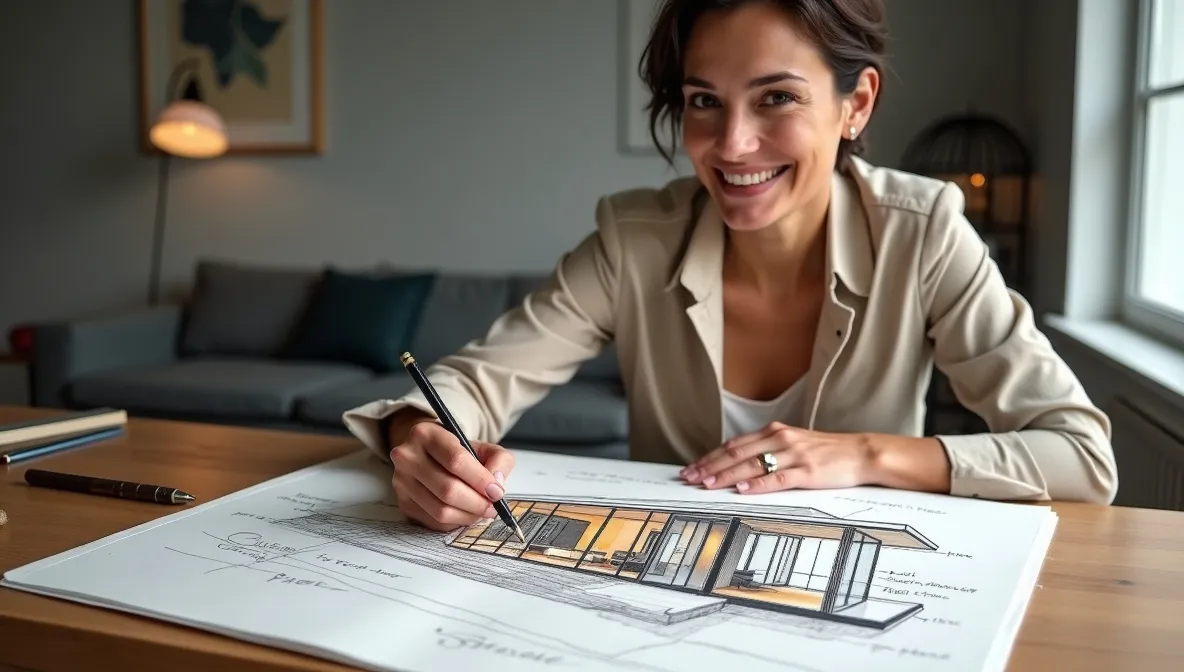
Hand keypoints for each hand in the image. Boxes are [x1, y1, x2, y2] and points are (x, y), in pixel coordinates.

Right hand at [389, 419, 515, 531]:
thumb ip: (499, 460)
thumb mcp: (482, 446)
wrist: (428, 455)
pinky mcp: (403, 503)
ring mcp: (401, 482)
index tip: (496, 491)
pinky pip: (434, 522)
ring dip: (468, 516)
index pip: (455, 460)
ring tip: (482, 511)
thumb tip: (496, 485)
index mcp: (426, 434)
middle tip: (492, 507)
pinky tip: (465, 513)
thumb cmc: (457, 451)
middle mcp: (407, 457)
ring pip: (440, 510)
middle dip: (477, 502)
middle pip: (448, 489)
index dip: (480, 479)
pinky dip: (455, 522)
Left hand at [679, 422, 873, 493]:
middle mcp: (780, 439)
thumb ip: (767, 450)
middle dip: (710, 466)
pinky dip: (757, 484)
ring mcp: (793, 455)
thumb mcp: (792, 443)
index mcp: (774, 432)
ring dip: (726, 475)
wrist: (860, 453)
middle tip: (690, 478)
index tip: (692, 468)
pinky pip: (777, 478)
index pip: (734, 445)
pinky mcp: (807, 472)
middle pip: (736, 453)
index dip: (710, 457)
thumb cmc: (826, 452)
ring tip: (707, 484)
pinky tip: (742, 489)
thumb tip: (739, 465)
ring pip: (752, 465)